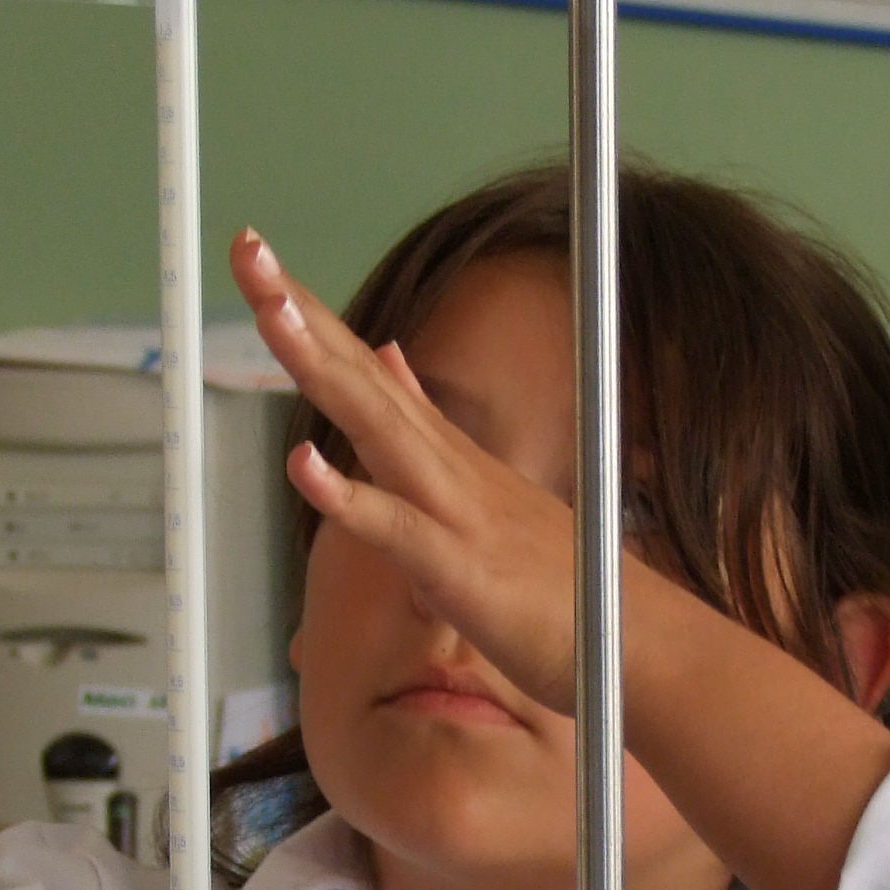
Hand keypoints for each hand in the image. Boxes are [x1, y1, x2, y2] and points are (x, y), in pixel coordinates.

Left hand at [234, 229, 582, 710]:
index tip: (257, 254)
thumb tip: (387, 358)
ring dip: (321, 369)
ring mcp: (453, 509)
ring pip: (374, 426)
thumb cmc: (560, 583)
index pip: (361, 366)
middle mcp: (445, 464)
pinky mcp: (459, 567)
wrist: (640, 642)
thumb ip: (426, 425)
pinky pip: (395, 528)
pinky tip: (302, 464)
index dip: (306, 313)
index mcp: (440, 451)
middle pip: (358, 375)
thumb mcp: (481, 489)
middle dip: (300, 312)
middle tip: (249, 247)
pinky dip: (347, 496)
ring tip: (269, 313)